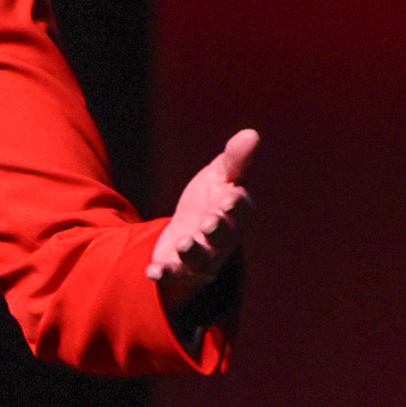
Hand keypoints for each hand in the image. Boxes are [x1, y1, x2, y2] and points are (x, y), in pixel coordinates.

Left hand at [146, 128, 257, 315]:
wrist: (191, 230)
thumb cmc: (212, 199)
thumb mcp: (221, 174)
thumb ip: (235, 158)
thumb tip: (252, 133)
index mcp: (236, 215)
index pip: (240, 211)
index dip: (235, 205)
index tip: (229, 197)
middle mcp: (222, 240)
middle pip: (223, 238)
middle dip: (217, 231)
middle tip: (209, 222)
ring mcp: (202, 257)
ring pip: (201, 260)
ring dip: (193, 252)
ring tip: (184, 242)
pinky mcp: (179, 268)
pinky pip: (173, 273)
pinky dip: (165, 273)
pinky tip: (153, 270)